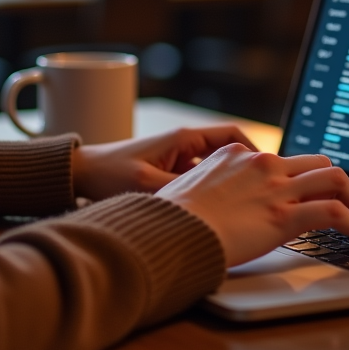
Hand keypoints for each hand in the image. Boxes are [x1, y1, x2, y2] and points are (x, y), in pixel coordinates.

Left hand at [70, 126, 256, 201]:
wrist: (80, 174)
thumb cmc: (108, 174)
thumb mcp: (148, 185)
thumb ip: (182, 191)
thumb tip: (213, 202)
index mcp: (184, 138)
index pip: (233, 135)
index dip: (255, 152)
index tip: (268, 171)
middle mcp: (183, 145)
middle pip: (228, 155)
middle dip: (245, 173)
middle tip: (262, 194)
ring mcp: (176, 159)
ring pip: (214, 171)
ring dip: (227, 187)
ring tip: (242, 207)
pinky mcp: (168, 173)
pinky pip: (199, 182)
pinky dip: (209, 195)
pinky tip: (213, 214)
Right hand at [156, 144, 348, 267]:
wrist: (167, 231)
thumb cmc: (168, 220)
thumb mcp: (186, 193)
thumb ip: (209, 194)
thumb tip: (210, 211)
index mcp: (236, 155)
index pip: (284, 160)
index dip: (305, 179)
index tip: (312, 195)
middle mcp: (262, 164)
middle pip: (318, 163)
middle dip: (340, 185)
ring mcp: (276, 187)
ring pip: (335, 180)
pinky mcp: (285, 215)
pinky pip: (336, 213)